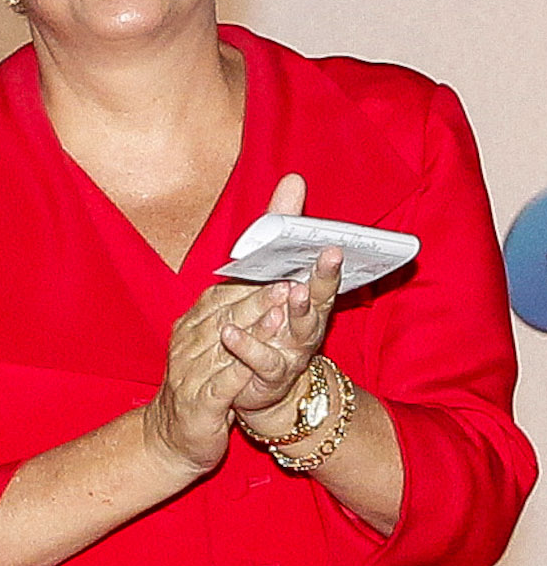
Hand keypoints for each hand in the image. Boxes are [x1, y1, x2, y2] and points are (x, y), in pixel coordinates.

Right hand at [147, 276, 265, 478]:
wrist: (170, 440)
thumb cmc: (196, 394)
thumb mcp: (205, 355)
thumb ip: (220, 326)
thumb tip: (249, 292)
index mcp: (187, 333)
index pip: (216, 301)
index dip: (246, 286)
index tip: (277, 272)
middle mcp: (185, 350)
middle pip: (222, 318)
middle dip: (256, 300)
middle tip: (286, 285)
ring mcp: (190, 377)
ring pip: (222, 347)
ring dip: (253, 329)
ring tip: (281, 314)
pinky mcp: (200, 405)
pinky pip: (222, 383)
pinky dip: (241, 368)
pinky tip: (261, 358)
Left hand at [209, 175, 344, 437]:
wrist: (254, 385)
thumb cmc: (266, 322)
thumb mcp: (269, 274)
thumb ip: (279, 229)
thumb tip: (292, 180)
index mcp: (306, 298)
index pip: (320, 274)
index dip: (328, 260)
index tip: (335, 241)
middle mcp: (306, 324)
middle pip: (319, 298)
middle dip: (325, 277)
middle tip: (332, 254)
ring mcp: (291, 350)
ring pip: (299, 329)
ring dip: (297, 309)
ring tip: (292, 290)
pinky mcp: (269, 373)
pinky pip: (261, 360)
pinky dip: (248, 346)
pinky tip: (231, 332)